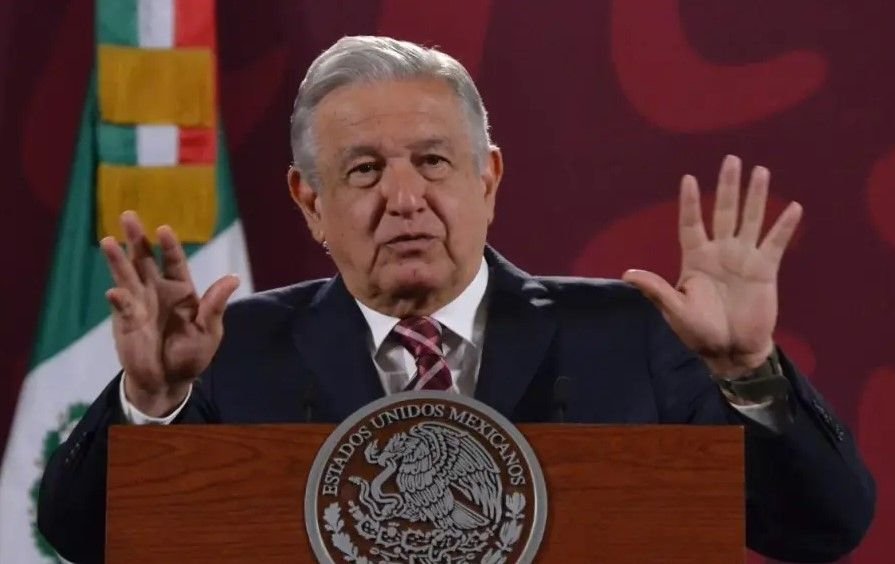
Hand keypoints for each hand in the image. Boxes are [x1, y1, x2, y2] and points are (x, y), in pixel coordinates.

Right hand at [101, 211, 239, 415]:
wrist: (169, 381)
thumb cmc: (192, 354)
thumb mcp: (210, 331)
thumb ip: (216, 305)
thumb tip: (234, 278)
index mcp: (182, 290)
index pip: (175, 261)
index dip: (170, 246)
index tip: (164, 229)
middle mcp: (157, 291)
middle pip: (145, 260)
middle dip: (137, 239)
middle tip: (128, 215)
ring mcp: (139, 304)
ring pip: (127, 276)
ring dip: (117, 260)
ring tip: (107, 241)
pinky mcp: (125, 321)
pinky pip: (122, 307)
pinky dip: (119, 299)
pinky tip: (115, 292)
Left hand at [623, 155, 802, 377]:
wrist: (731, 351)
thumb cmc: (699, 333)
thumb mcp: (675, 311)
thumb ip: (656, 290)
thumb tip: (627, 274)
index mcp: (695, 259)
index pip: (691, 223)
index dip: (689, 203)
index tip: (687, 178)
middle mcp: (720, 253)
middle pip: (723, 212)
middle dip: (727, 186)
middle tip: (731, 159)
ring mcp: (743, 259)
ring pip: (750, 220)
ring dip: (755, 196)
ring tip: (760, 171)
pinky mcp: (765, 270)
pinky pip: (775, 243)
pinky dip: (784, 226)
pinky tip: (792, 207)